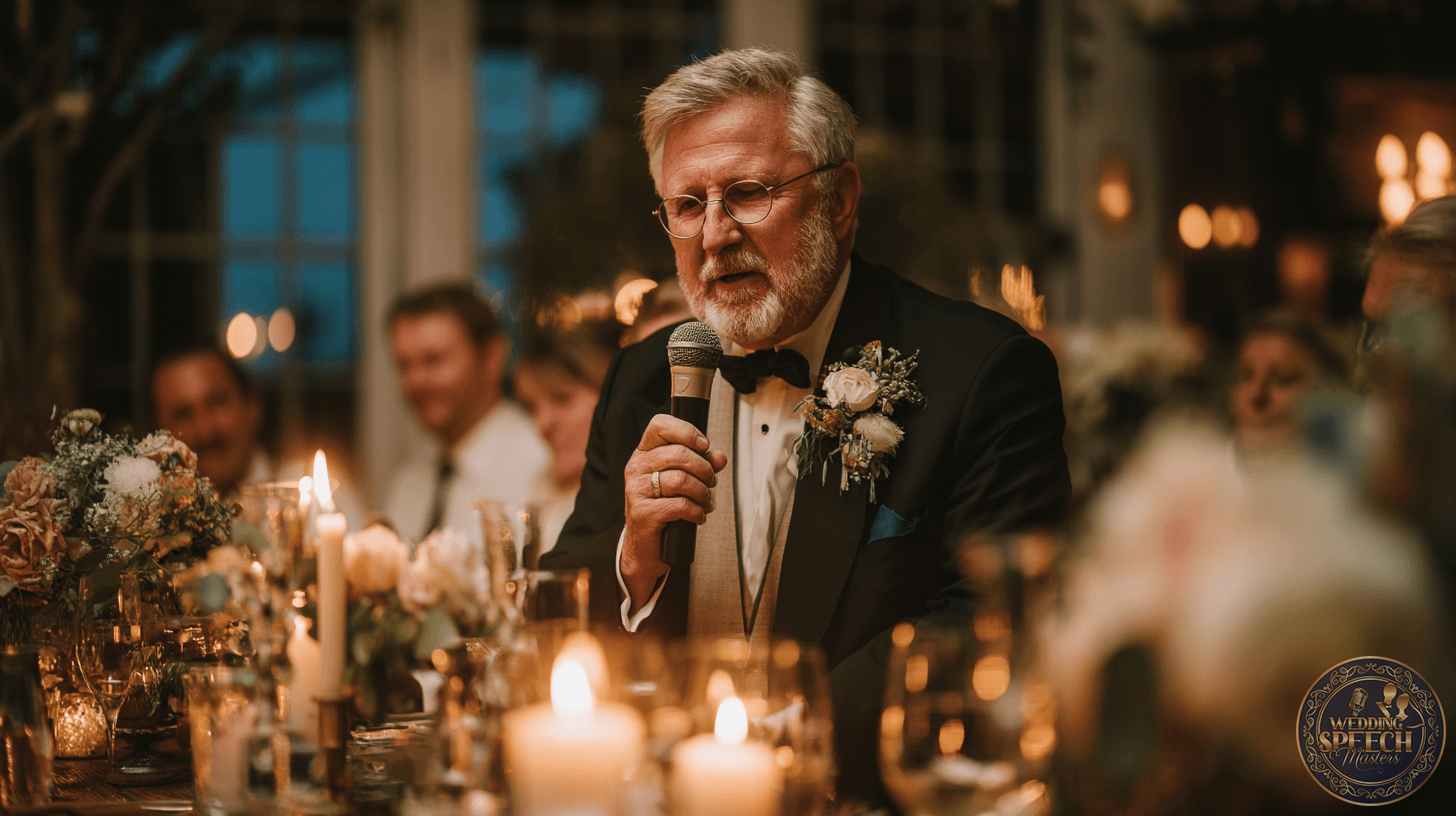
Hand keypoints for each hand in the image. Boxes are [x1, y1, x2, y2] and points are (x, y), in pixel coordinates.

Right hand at [621, 414, 727, 611]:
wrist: (645, 546)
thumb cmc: (662, 509)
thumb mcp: (681, 482)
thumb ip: (701, 465)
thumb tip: (720, 457)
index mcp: (644, 454)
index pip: (659, 426)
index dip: (687, 431)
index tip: (704, 446)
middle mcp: (636, 468)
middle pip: (679, 453)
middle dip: (704, 469)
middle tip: (711, 482)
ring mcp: (637, 490)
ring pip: (682, 480)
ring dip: (703, 492)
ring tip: (706, 502)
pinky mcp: (643, 512)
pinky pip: (680, 505)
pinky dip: (697, 511)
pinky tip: (698, 515)